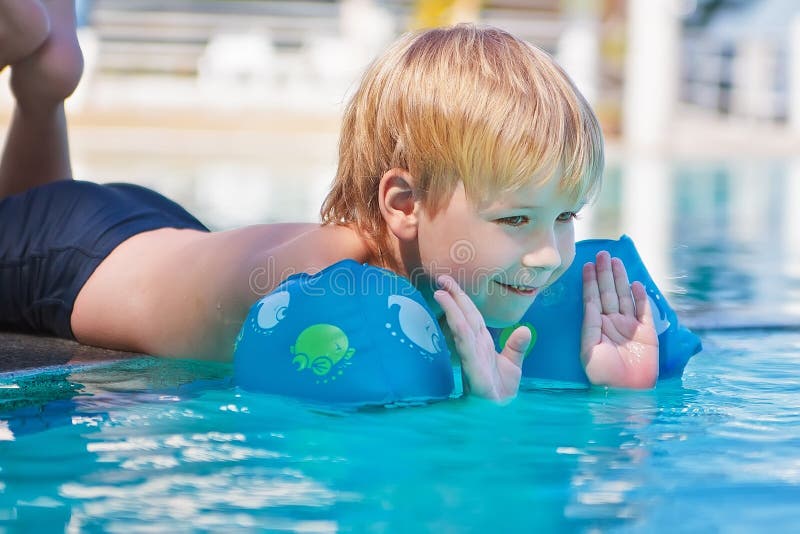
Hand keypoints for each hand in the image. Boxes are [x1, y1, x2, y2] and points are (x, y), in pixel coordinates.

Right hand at [433, 275, 529, 401]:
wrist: (502, 418)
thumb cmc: (502, 394)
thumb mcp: (513, 367)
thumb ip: (516, 348)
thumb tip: (523, 329)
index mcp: (482, 345)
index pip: (471, 316)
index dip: (462, 298)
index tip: (450, 282)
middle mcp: (475, 349)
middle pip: (464, 317)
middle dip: (454, 297)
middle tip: (441, 277)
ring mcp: (472, 360)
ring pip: (462, 329)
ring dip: (452, 310)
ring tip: (441, 292)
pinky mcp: (474, 373)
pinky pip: (467, 350)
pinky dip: (461, 333)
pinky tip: (456, 321)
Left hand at [580, 251, 658, 388]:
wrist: (625, 393)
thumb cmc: (602, 375)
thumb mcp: (588, 350)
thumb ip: (590, 326)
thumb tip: (589, 303)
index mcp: (596, 327)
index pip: (592, 299)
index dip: (590, 282)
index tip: (586, 265)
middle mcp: (612, 324)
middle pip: (608, 293)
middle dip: (605, 273)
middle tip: (602, 254)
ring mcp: (630, 327)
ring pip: (624, 297)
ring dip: (620, 279)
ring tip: (615, 261)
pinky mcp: (647, 333)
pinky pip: (644, 311)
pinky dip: (641, 298)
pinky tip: (635, 284)